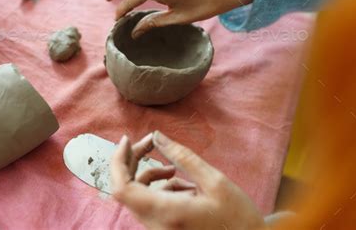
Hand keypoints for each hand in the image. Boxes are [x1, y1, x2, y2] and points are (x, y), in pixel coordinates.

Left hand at [111, 131, 265, 229]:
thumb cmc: (237, 217)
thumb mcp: (214, 181)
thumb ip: (182, 157)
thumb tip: (156, 136)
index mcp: (166, 212)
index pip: (122, 188)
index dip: (118, 161)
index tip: (128, 139)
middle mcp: (156, 225)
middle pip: (126, 188)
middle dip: (134, 161)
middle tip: (150, 142)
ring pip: (138, 195)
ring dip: (149, 175)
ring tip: (174, 168)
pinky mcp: (163, 229)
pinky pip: (150, 204)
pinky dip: (160, 188)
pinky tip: (184, 186)